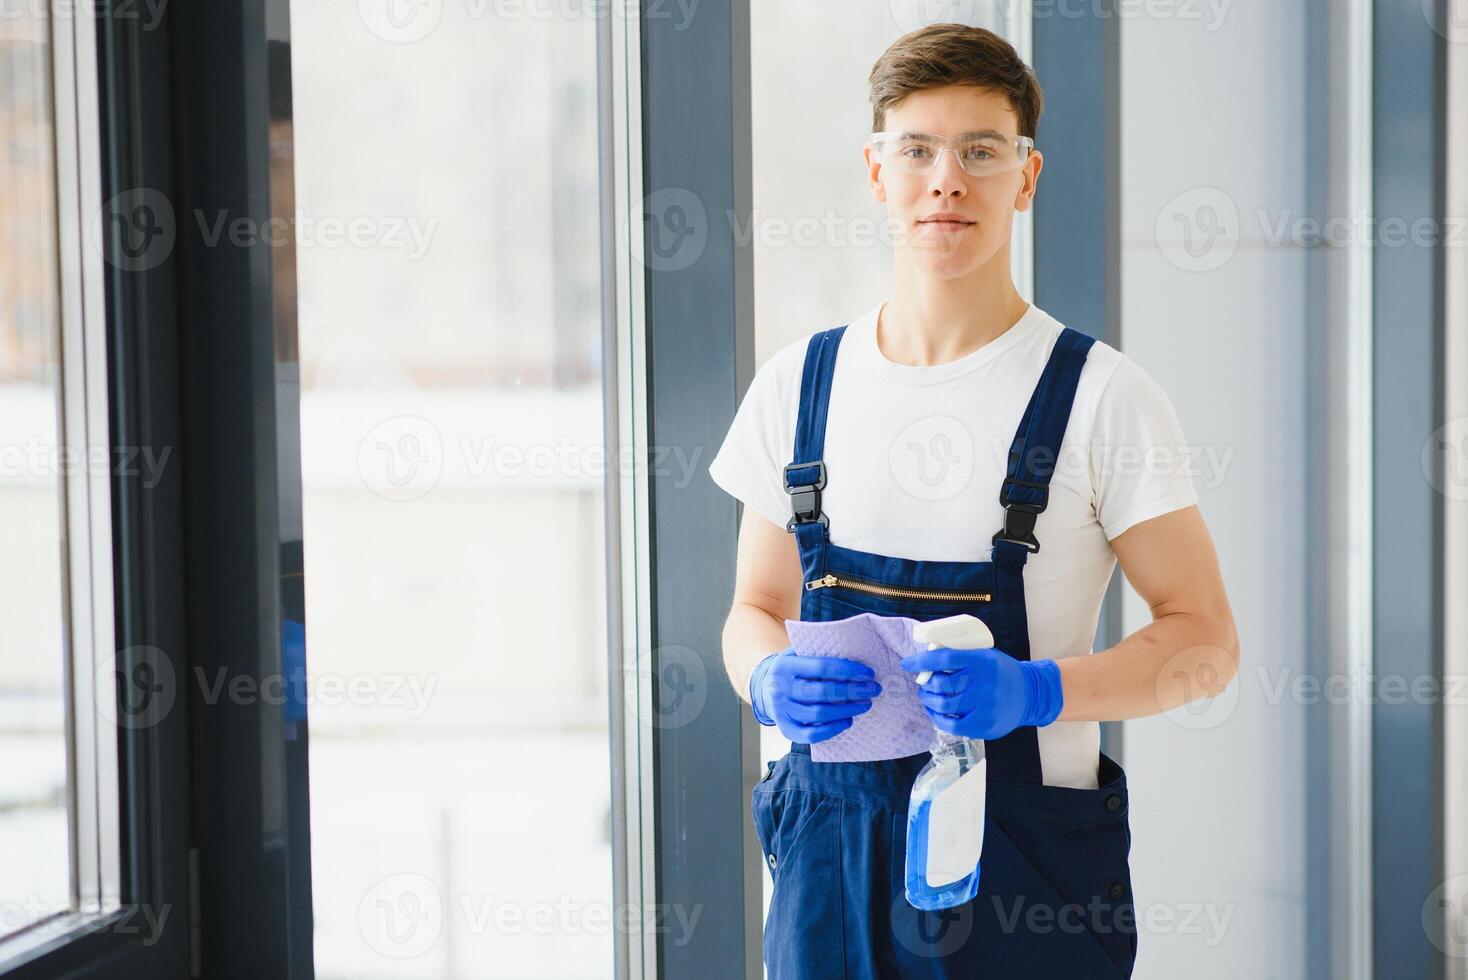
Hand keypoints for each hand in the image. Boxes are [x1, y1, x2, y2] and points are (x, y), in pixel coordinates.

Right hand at [749, 646, 881, 742]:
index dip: (848, 670)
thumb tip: (857, 654)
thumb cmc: (794, 669)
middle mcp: (780, 689)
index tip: (868, 673)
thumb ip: (820, 652)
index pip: (821, 667)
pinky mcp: (786, 729)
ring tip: (865, 704)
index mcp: (785, 666)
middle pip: (822, 692)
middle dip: (852, 691)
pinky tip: (848, 721)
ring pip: (819, 714)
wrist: (765, 687)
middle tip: (873, 689)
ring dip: (847, 710)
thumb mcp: (799, 653)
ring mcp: (782, 711)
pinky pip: (811, 736)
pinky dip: (832, 730)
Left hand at [899, 646, 1062, 739]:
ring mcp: (984, 706)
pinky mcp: (984, 725)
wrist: (1030, 694)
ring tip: (927, 696)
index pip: (944, 659)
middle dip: (925, 683)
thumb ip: (960, 657)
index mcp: (982, 661)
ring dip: (929, 700)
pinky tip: (936, 712)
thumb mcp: (985, 655)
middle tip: (922, 683)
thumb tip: (925, 661)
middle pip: (941, 684)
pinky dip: (938, 718)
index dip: (922, 661)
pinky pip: (951, 724)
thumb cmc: (1000, 672)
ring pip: (943, 704)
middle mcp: (983, 683)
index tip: (907, 663)